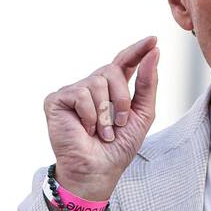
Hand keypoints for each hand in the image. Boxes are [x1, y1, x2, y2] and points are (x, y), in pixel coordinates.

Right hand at [43, 35, 159, 201]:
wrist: (97, 171)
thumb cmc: (118, 148)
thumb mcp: (142, 115)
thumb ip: (148, 84)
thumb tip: (154, 53)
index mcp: (112, 90)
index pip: (124, 62)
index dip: (137, 50)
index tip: (153, 40)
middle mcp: (92, 86)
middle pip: (112, 71)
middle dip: (122, 99)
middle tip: (119, 124)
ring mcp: (73, 91)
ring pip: (97, 83)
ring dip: (106, 114)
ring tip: (102, 132)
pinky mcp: (56, 100)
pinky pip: (80, 94)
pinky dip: (90, 116)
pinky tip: (85, 130)